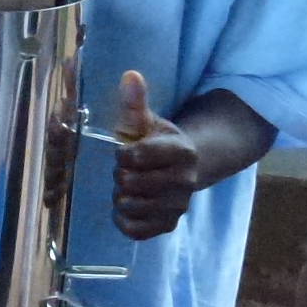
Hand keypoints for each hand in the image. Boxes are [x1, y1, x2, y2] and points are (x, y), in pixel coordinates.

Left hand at [111, 69, 199, 239]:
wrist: (180, 169)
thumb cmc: (155, 141)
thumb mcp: (146, 121)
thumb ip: (136, 103)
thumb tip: (130, 75)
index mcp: (182, 151)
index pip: (137, 156)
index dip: (122, 154)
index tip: (123, 151)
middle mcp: (186, 181)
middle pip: (130, 182)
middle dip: (120, 176)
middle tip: (123, 171)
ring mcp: (179, 206)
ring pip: (131, 207)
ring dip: (121, 197)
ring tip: (126, 187)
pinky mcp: (169, 226)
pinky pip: (136, 230)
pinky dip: (124, 219)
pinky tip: (126, 206)